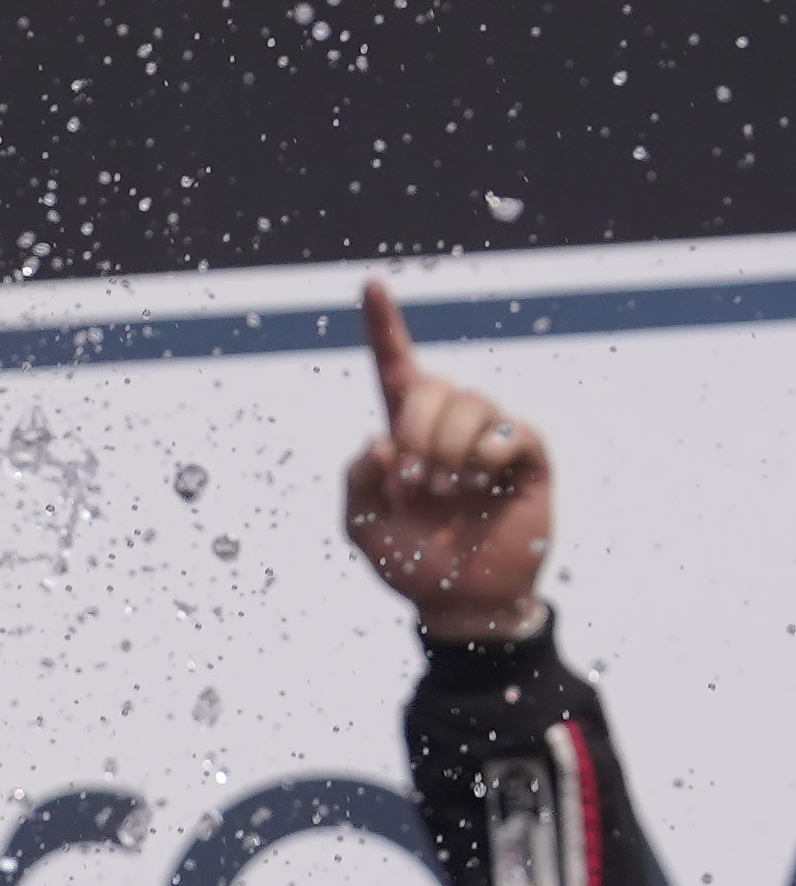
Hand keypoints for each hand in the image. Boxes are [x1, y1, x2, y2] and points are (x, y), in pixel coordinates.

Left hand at [344, 279, 552, 638]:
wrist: (461, 603)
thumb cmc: (410, 561)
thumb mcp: (361, 523)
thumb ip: (356, 479)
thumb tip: (380, 439)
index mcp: (405, 432)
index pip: (395, 366)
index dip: (383, 324)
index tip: (370, 282)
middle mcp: (448, 426)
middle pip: (431, 385)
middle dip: (415, 432)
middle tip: (413, 484)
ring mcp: (490, 440)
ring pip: (470, 402)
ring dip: (448, 448)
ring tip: (447, 492)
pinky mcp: (529, 460)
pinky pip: (511, 430)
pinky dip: (487, 450)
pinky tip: (480, 480)